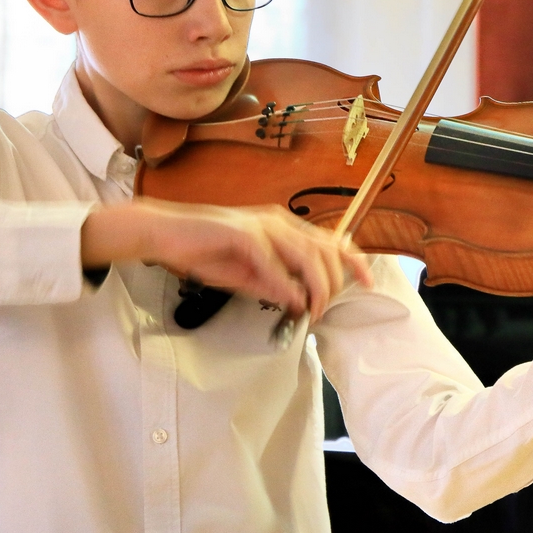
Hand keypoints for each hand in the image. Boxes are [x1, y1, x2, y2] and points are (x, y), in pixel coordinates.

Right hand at [82, 199, 372, 319]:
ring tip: (309, 310)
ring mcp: (260, 225)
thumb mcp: (247, 275)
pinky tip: (287, 301)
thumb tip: (299, 302)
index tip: (367, 282)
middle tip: (320, 312)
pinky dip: (284, 286)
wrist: (164, 234)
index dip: (353, 260)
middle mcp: (277, 220)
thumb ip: (274, 285)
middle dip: (331, 285)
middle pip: (324, 251)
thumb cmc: (203, 250)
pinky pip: (272, 264)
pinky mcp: (241, 234)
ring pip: (306, 255)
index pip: (329, 240)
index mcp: (281, 225)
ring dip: (313, 287)